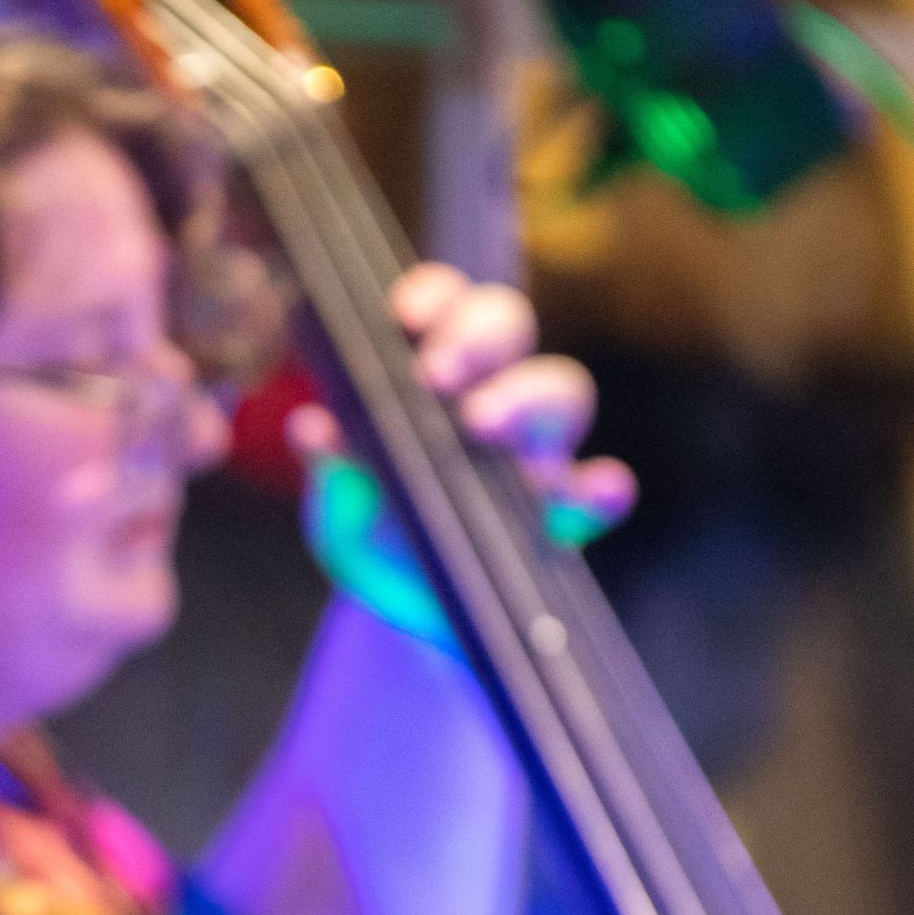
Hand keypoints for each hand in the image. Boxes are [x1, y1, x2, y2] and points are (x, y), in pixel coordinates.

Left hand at [287, 262, 632, 533]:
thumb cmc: (378, 539)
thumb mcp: (342, 507)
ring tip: (479, 423)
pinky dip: (601, 488)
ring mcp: (537, 453)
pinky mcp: (566, 518)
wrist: (411, 618)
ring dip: (526, 396)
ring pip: (562, 391)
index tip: (403, 315)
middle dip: (476, 336)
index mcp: (437, 376)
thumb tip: (311, 427)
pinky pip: (598, 493)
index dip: (435, 296)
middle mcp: (494, 398)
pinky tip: (594, 488)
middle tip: (432, 373)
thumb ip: (334, 468)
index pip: (447, 306)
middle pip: (510, 327)